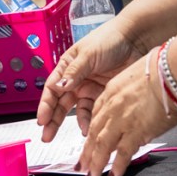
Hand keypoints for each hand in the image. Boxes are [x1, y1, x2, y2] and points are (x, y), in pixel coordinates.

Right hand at [36, 23, 142, 141]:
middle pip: (61, 103)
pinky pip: (93, 111)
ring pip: (77, 110)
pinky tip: (91, 127)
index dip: (45, 105)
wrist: (135, 39)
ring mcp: (89, 88)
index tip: (41, 119)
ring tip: (80, 133)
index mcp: (67, 66)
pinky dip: (91, 120)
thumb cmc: (109, 39)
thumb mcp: (88, 54)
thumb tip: (59, 86)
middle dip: (53, 120)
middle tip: (47, 136)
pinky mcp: (103, 95)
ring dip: (75, 123)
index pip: (52, 88)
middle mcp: (76, 79)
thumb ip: (74, 72)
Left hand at [77, 51, 176, 175]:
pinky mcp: (136, 131)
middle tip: (81, 165)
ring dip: (95, 162)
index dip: (90, 131)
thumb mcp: (135, 78)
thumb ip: (129, 95)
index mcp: (112, 91)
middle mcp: (113, 106)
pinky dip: (117, 166)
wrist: (172, 73)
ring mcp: (122, 119)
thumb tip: (135, 108)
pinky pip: (123, 153)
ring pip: (102, 145)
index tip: (88, 141)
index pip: (96, 115)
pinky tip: (113, 175)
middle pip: (94, 132)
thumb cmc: (161, 71)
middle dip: (86, 152)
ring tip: (91, 175)